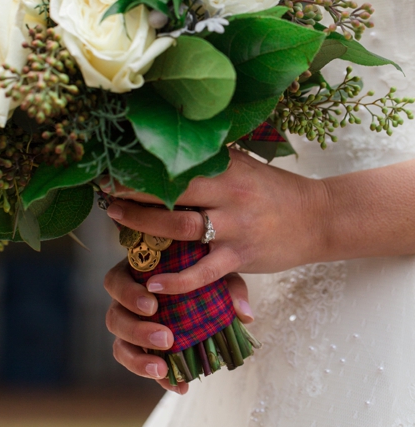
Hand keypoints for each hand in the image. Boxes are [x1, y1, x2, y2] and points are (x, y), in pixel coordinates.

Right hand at [103, 260, 253, 393]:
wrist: (209, 296)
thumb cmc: (206, 277)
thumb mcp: (220, 276)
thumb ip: (231, 289)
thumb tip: (244, 315)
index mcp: (135, 277)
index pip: (116, 281)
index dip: (128, 294)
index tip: (152, 306)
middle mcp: (125, 304)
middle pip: (114, 318)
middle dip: (137, 331)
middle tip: (166, 338)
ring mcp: (130, 329)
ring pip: (120, 346)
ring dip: (138, 359)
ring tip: (162, 368)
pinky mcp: (141, 351)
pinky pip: (140, 366)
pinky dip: (158, 378)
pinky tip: (179, 387)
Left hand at [104, 147, 327, 295]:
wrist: (320, 217)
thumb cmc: (273, 191)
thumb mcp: (243, 166)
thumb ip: (210, 160)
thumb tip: (170, 143)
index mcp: (226, 169)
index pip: (176, 166)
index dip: (141, 168)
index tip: (112, 167)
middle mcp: (228, 195)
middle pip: (171, 192)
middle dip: (133, 194)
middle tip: (106, 196)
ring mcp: (234, 227)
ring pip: (179, 227)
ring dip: (144, 226)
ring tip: (118, 225)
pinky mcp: (241, 257)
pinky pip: (202, 272)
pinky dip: (176, 280)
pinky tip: (152, 283)